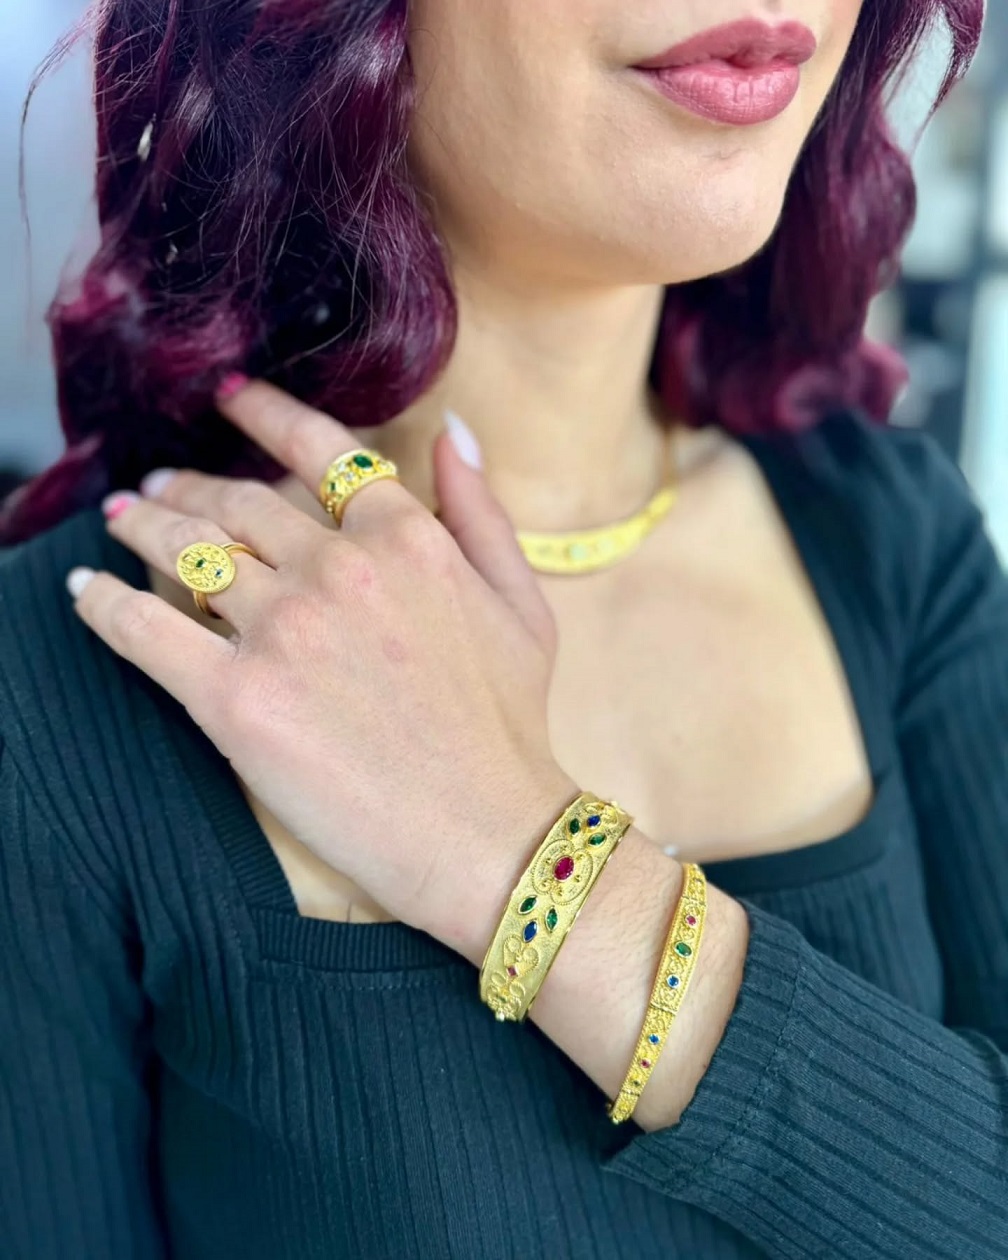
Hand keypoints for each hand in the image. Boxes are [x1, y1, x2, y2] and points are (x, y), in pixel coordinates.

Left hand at [68, 379, 579, 952]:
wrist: (485, 832)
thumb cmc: (507, 726)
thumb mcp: (521, 603)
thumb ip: (481, 510)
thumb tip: (453, 429)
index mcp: (405, 538)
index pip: (317, 449)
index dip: (264, 411)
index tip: (228, 395)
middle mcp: (338, 569)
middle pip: (237, 501)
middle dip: (189, 483)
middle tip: (160, 484)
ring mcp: (283, 630)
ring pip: (185, 551)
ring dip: (142, 525)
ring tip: (121, 518)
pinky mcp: (236, 698)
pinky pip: (143, 630)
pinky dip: (103, 603)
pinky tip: (84, 591)